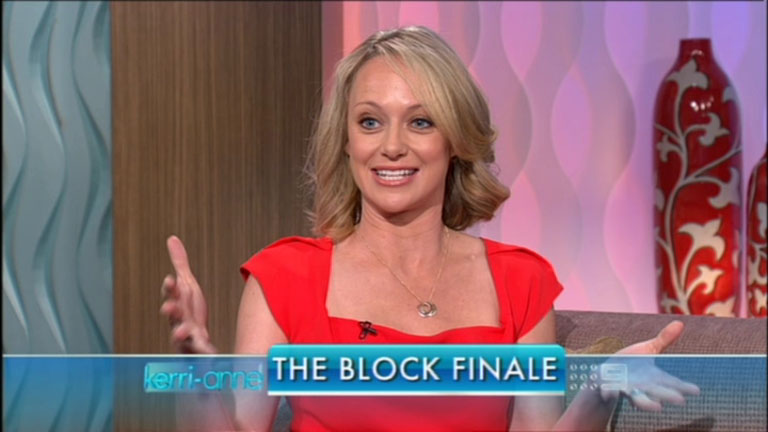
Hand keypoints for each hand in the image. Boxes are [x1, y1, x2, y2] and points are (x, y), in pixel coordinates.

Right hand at [160, 235, 216, 353]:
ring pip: (179, 336)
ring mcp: (187, 337)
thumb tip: (172, 238)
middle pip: (172, 316)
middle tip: (169, 307)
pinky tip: (212, 354)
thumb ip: (180, 263)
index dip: (169, 288)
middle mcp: (178, 320)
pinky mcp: (198, 349)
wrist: (198, 337)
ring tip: (182, 332)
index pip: (171, 294)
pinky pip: (200, 352)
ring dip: (179, 334)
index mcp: (177, 303)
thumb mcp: (187, 284)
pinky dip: (204, 353)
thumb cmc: (190, 309)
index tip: (170, 279)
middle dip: (170, 311)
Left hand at [600, 321, 699, 409]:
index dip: (683, 387)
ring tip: (656, 407)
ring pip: (638, 399)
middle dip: (667, 395)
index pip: (672, 383)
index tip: (697, 390)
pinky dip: (610, 393)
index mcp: (654, 377)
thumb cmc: (632, 362)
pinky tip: (610, 393)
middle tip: (680, 400)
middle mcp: (643, 386)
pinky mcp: (610, 388)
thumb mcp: (648, 349)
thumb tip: (681, 323)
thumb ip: (664, 339)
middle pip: (657, 391)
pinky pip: (610, 392)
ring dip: (645, 403)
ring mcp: (627, 389)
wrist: (607, 373)